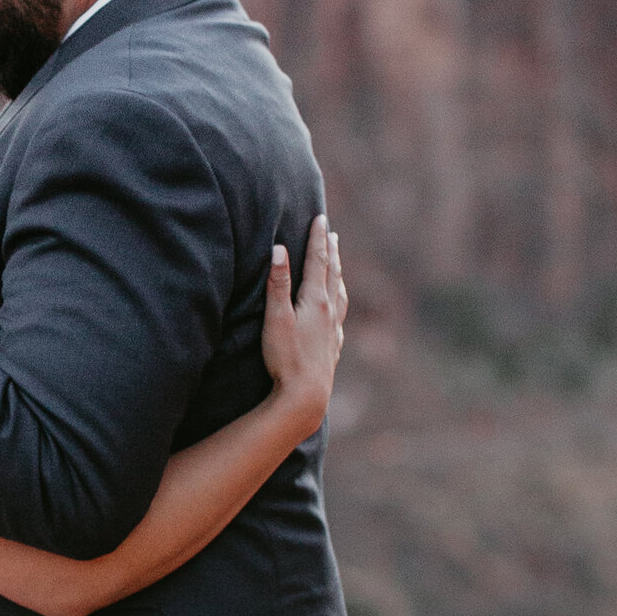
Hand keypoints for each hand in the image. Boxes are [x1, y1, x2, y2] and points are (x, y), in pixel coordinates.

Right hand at [262, 214, 344, 430]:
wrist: (306, 397)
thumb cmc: (286, 357)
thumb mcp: (276, 317)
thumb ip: (277, 284)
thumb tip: (279, 248)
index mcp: (316, 300)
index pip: (318, 262)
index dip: (318, 239)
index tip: (320, 218)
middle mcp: (330, 312)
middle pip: (332, 274)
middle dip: (330, 251)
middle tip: (331, 233)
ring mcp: (334, 331)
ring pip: (340, 294)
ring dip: (338, 275)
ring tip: (337, 264)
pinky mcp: (332, 348)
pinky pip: (340, 317)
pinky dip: (339, 302)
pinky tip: (337, 309)